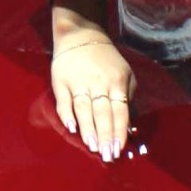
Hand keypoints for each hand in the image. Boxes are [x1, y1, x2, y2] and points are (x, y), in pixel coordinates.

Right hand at [51, 34, 135, 161]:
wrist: (81, 35)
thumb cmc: (107, 62)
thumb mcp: (125, 75)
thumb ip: (128, 99)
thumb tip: (129, 128)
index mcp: (117, 82)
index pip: (120, 111)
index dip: (119, 131)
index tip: (119, 149)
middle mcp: (98, 83)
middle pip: (102, 113)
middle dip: (105, 136)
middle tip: (106, 155)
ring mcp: (78, 81)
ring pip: (84, 108)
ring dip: (88, 128)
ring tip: (91, 146)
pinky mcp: (61, 80)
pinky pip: (64, 100)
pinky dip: (67, 114)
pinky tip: (71, 128)